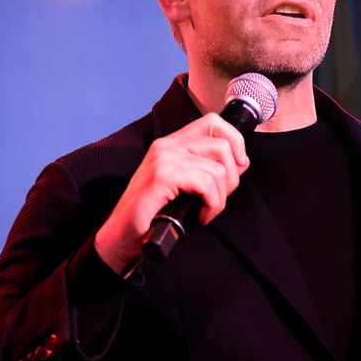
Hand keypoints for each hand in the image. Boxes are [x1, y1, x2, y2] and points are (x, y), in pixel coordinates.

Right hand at [94, 113, 248, 275]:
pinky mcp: (162, 177)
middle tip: (217, 198)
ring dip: (220, 198)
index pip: (213, 123)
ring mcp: (163, 160)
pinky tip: (201, 216)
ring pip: (217, 170)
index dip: (235, 142)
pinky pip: (206, 185)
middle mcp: (166, 146)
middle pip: (222, 145)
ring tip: (206, 211)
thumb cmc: (151, 215)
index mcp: (171, 144)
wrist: (121, 237)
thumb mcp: (181, 185)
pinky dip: (212, 205)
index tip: (236, 168)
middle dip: (231, 177)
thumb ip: (204, 169)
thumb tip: (240, 163)